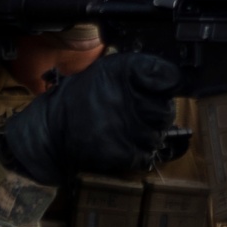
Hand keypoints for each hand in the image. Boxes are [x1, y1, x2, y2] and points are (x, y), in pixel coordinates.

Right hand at [1, 52, 179, 184]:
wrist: (52, 130)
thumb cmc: (81, 99)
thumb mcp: (108, 71)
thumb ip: (143, 71)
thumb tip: (174, 80)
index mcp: (123, 71)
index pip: (167, 76)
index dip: (168, 83)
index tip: (165, 88)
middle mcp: (128, 98)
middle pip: (165, 112)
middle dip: (156, 115)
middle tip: (137, 114)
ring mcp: (127, 128)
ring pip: (157, 136)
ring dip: (147, 136)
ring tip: (124, 130)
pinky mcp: (124, 153)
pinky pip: (146, 155)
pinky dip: (137, 153)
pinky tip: (120, 144)